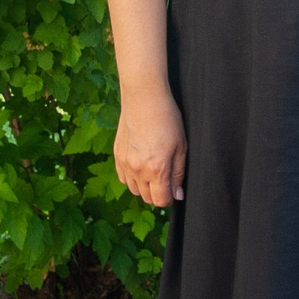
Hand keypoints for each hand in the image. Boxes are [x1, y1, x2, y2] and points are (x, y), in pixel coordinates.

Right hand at [113, 90, 186, 206]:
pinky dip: (132, 178)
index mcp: (156, 169)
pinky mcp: (117, 156)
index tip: (173, 190)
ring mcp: (125, 163)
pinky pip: (123, 178)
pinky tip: (140, 167)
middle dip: (158, 194)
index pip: (161, 200)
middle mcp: (138, 170)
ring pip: (133, 190)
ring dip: (144, 187)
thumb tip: (177, 195)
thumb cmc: (167, 119)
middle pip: (146, 198)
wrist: (144, 98)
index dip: (170, 198)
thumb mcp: (181, 147)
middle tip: (165, 180)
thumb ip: (178, 174)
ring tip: (153, 172)